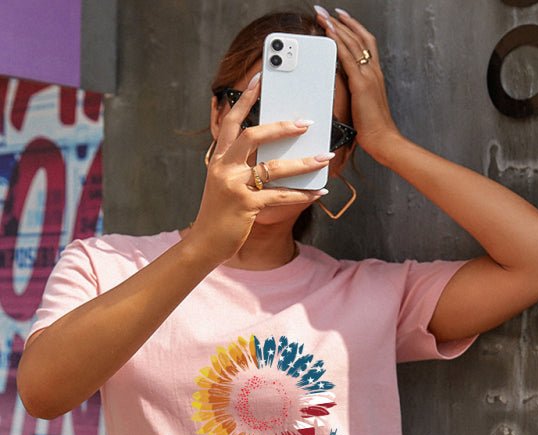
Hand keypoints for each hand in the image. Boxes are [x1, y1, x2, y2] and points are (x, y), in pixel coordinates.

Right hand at [187, 75, 329, 265]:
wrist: (204, 243)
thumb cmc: (218, 214)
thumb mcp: (224, 184)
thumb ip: (241, 167)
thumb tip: (275, 153)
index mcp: (219, 159)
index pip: (231, 122)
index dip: (245, 99)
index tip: (259, 79)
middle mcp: (224, 168)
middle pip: (253, 136)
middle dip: (281, 127)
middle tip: (306, 122)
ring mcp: (234, 187)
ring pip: (273, 167)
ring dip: (303, 162)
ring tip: (324, 157)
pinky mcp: (246, 206)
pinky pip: (280, 196)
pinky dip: (302, 195)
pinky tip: (318, 193)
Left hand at [315, 7, 400, 161]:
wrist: (383, 139)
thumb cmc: (373, 128)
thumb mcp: (363, 105)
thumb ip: (355, 92)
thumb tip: (343, 86)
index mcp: (375, 75)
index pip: (365, 43)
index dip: (353, 28)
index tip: (340, 18)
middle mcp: (373, 71)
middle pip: (359, 37)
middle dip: (342, 22)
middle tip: (327, 11)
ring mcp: (369, 76)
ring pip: (352, 43)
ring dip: (337, 27)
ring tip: (324, 17)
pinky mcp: (361, 85)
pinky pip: (347, 58)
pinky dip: (338, 43)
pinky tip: (329, 34)